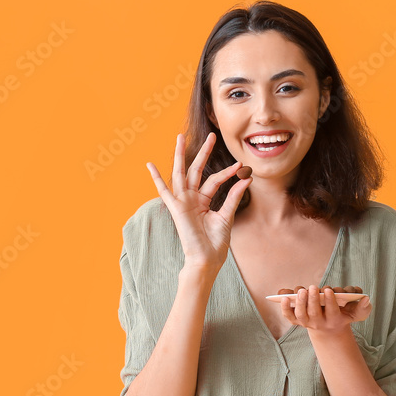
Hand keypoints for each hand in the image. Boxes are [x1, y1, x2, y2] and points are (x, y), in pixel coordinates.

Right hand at [146, 132, 251, 271]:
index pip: (214, 180)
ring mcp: (182, 202)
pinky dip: (156, 178)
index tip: (240, 165)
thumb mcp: (227, 216)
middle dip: (203, 153)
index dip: (228, 172)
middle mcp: (191, 199)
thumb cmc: (215, 243)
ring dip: (180, 155)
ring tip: (180, 137)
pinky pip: (164, 191)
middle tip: (212, 136)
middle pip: (196, 170)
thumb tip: (246, 179)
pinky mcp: (176, 208)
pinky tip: (150, 165)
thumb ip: (234, 197)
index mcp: (202, 201)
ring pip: (181, 173)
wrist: (206, 259)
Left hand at [280, 285, 371, 335]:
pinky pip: (289, 316)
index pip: (332, 311)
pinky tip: (283, 297)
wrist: (329, 328)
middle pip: (314, 313)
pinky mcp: (297, 320)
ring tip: (301, 290)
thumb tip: (366, 299)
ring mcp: (307, 322)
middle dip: (313, 300)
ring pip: (301, 315)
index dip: (330, 301)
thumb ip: (363, 307)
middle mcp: (319, 323)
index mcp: (334, 321)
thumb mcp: (356, 313)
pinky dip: (285, 308)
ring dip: (300, 302)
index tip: (328, 290)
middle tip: (313, 287)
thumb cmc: (344, 315)